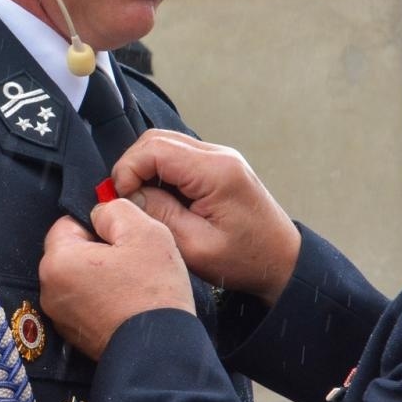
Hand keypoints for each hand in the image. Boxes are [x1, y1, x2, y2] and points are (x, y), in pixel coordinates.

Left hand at [39, 200, 193, 359]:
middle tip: (132, 261)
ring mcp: (60, 316)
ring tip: (133, 284)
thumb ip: (116, 210)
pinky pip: (85, 303)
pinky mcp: (75, 335)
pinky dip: (103, 300)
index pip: (68, 223)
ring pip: (80, 278)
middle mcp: (50, 290)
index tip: (123, 237)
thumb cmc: (153, 293)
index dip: (98, 224)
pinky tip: (128, 304)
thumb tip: (101, 212)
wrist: (161, 353)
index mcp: (58, 262)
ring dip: (101, 276)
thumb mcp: (145, 232)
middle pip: (72, 252)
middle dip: (99, 250)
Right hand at [110, 131, 300, 304]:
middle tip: (126, 200)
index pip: (154, 149)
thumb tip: (127, 195)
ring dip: (145, 170)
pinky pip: (179, 157)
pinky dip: (161, 173)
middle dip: (132, 167)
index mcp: (216, 172)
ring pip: (165, 145)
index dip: (127, 170)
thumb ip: (159, 215)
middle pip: (156, 140)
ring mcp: (220, 158)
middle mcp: (219, 156)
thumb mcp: (195, 246)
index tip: (120, 198)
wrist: (282, 261)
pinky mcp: (219, 166)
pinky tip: (160, 200)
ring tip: (142, 202)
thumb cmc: (245, 260)